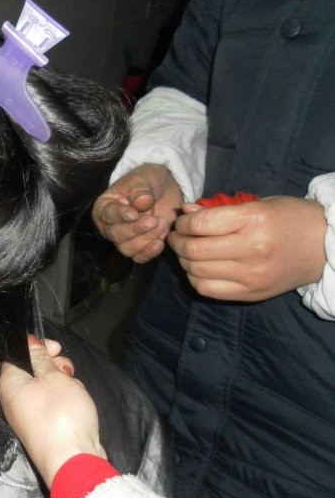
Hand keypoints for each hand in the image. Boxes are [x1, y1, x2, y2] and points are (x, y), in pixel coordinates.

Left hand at [0, 337, 105, 486]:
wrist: (73, 460)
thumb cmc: (61, 415)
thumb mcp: (52, 377)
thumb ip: (40, 358)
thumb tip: (28, 344)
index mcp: (9, 384)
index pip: (17, 355)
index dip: (37, 347)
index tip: (56, 347)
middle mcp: (14, 399)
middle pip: (34, 370)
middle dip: (56, 367)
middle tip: (67, 372)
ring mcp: (30, 414)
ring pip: (49, 387)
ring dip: (65, 384)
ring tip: (74, 393)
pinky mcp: (45, 426)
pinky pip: (55, 404)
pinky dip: (67, 400)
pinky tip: (78, 405)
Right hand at [92, 163, 183, 262]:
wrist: (166, 188)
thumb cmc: (148, 180)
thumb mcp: (144, 178)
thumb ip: (141, 190)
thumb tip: (142, 202)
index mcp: (105, 206)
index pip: (107, 214)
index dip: (120, 216)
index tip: (134, 214)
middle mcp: (110, 225)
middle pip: (116, 235)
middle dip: (136, 229)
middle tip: (155, 220)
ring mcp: (124, 238)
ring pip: (127, 248)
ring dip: (146, 239)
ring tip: (163, 224)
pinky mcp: (139, 246)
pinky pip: (139, 257)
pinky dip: (149, 252)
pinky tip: (161, 241)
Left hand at [167, 195, 326, 300]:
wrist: (325, 247)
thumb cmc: (290, 219)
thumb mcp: (258, 204)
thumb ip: (219, 210)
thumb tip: (185, 212)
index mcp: (254, 220)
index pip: (200, 224)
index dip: (183, 223)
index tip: (181, 222)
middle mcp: (251, 249)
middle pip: (194, 250)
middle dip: (177, 242)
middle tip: (177, 237)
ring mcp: (251, 275)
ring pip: (196, 271)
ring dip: (184, 261)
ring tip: (187, 252)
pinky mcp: (251, 293)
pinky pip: (207, 289)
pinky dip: (195, 278)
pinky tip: (198, 269)